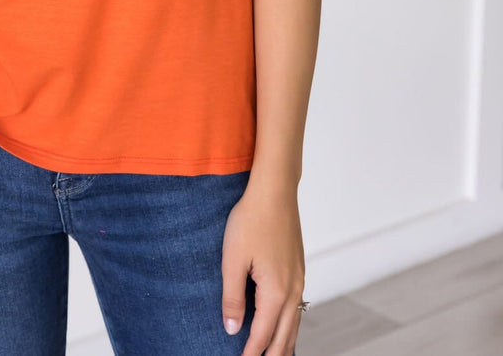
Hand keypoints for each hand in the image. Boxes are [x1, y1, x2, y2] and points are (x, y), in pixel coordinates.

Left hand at [221, 179, 305, 354]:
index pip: (262, 335)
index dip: (250, 354)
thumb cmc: (251, 220)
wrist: (275, 190)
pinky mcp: (299, 268)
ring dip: (283, 344)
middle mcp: (293, 289)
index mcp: (276, 292)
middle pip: (284, 337)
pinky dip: (290, 325)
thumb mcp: (233, 259)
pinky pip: (297, 307)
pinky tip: (283, 325)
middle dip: (271, 355)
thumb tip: (232, 329)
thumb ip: (232, 297)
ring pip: (294, 323)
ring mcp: (299, 279)